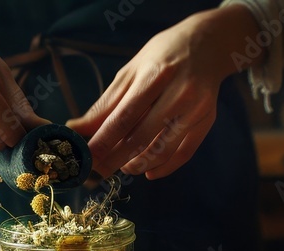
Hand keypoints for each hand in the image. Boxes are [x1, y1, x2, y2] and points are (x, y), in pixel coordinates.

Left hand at [67, 6, 258, 178]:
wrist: (207, 44)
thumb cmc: (162, 57)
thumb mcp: (130, 72)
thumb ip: (106, 103)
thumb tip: (76, 128)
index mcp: (155, 76)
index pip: (124, 117)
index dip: (103, 142)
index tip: (85, 159)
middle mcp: (179, 93)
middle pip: (141, 137)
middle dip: (114, 160)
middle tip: (96, 173)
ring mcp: (196, 109)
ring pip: (162, 150)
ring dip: (137, 165)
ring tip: (122, 167)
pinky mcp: (206, 121)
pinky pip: (184, 153)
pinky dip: (164, 167)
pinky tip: (148, 172)